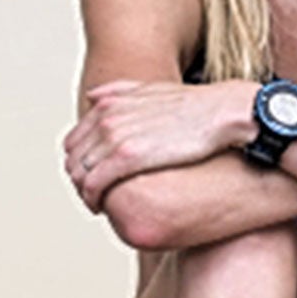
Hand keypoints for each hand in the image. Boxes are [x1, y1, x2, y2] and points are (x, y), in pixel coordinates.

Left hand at [62, 79, 248, 210]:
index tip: (91, 178)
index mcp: (109, 104)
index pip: (74, 140)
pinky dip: (92, 198)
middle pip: (74, 158)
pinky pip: (94, 184)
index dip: (78, 163)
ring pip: (80, 174)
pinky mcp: (128, 156)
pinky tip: (102, 207)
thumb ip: (120, 92)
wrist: (222, 113)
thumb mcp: (154, 90)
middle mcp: (106, 118)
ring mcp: (115, 136)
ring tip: (97, 204)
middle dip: (79, 180)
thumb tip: (94, 97)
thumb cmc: (196, 107)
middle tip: (93, 196)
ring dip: (84, 192)